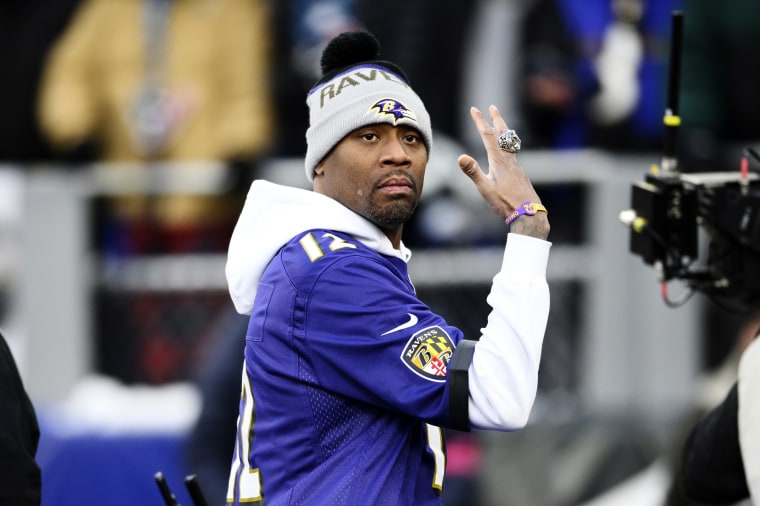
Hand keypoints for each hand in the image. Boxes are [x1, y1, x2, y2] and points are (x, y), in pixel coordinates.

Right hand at [458, 105, 549, 239]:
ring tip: (501, 124)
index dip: (480, 122)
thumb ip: (473, 172)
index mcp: (498, 161)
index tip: (474, 109)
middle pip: (502, 135)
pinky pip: (512, 152)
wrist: (528, 213)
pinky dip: (507, 143)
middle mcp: (508, 160)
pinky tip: (507, 151)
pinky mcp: (519, 173)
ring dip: (503, 130)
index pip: (488, 136)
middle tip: (493, 107)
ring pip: (509, 142)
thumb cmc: (505, 203)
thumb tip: (460, 156)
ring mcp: (515, 166)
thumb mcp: (485, 188)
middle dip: (496, 119)